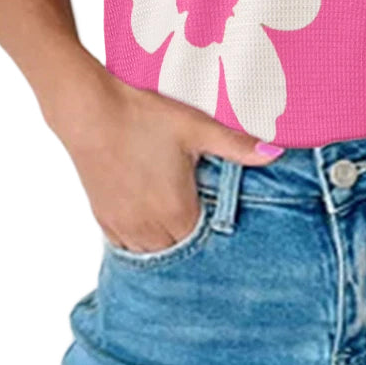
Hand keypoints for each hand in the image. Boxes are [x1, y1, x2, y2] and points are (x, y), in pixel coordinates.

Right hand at [47, 65, 283, 253]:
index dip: (215, 232)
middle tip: (202, 220)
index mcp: (177, 212)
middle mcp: (149, 228)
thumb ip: (236, 144)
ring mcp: (123, 226)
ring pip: (152, 253)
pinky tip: (149, 223)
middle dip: (192, 239)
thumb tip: (276, 152)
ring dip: (166, 244)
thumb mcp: (195, 127)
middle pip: (179, 251)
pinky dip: (141, 240)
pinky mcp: (104, 217)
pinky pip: (127, 245)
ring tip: (177, 223)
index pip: (205, 241)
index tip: (222, 224)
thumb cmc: (142, 117)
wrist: (89, 111)